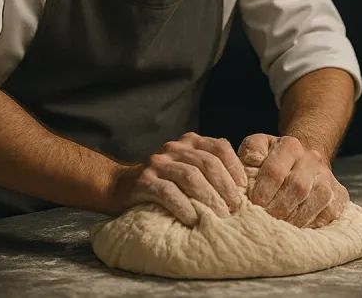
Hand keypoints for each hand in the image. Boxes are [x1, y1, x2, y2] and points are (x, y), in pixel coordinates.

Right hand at [109, 132, 247, 226]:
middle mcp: (174, 147)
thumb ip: (207, 169)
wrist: (118, 186)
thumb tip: (241, 190)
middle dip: (225, 187)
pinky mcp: (144, 180)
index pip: (219, 147)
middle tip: (235, 208)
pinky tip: (194, 220)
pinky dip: (184, 207)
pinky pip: (168, 193)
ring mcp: (158, 163)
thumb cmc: (162, 182)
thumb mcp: (186, 168)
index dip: (235, 168)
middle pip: (207, 163)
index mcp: (189, 142)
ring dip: (209, 198)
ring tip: (219, 217)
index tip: (243, 190)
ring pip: (190, 177)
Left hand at [238, 134, 348, 228]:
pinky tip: (301, 228)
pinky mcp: (340, 193)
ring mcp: (328, 176)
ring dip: (298, 217)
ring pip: (319, 197)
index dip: (263, 192)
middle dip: (279, 208)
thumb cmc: (273, 158)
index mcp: (290, 145)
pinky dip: (316, 222)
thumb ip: (251, 150)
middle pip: (298, 186)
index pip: (275, 170)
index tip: (254, 205)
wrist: (302, 159)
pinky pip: (332, 210)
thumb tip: (253, 160)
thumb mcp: (258, 146)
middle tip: (266, 220)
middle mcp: (312, 158)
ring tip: (283, 226)